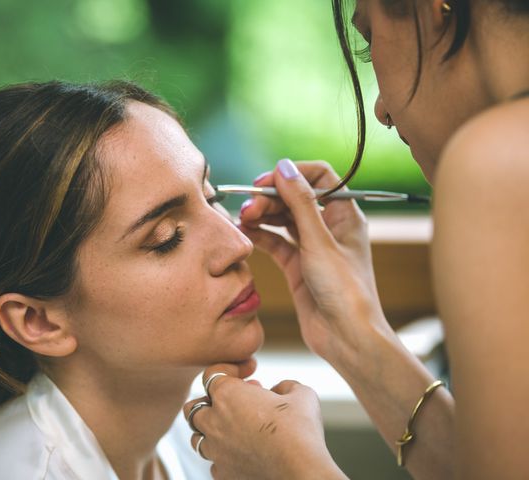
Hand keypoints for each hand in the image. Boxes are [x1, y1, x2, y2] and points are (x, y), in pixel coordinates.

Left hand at [183, 364, 345, 479]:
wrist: (301, 470)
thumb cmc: (300, 429)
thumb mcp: (300, 393)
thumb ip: (284, 386)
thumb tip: (279, 391)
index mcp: (227, 394)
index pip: (211, 374)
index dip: (229, 371)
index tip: (247, 376)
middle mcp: (213, 421)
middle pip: (193, 408)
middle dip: (210, 403)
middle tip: (234, 405)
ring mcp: (215, 450)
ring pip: (198, 438)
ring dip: (213, 432)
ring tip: (235, 432)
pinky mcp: (223, 473)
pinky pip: (215, 463)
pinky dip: (224, 457)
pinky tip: (243, 455)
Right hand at [240, 160, 390, 370]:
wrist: (346, 337)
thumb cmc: (345, 290)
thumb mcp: (319, 242)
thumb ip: (300, 203)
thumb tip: (283, 167)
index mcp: (345, 214)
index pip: (318, 177)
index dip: (291, 175)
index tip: (266, 183)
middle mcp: (329, 227)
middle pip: (295, 198)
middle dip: (270, 198)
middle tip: (247, 207)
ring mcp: (312, 247)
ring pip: (283, 219)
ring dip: (262, 215)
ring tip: (242, 219)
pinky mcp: (298, 266)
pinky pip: (276, 242)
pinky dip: (260, 235)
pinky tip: (244, 233)